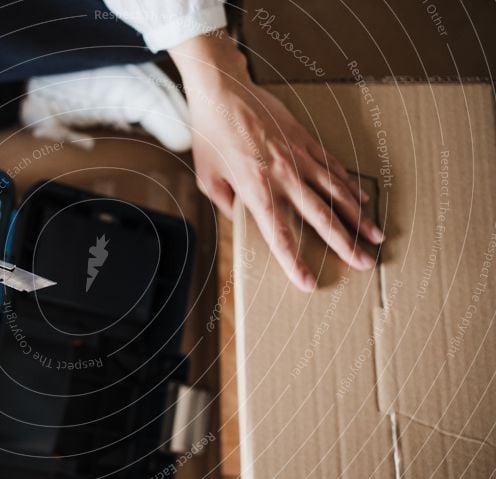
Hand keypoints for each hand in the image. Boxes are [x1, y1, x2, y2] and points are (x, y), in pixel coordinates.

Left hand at [170, 35, 382, 291]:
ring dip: (358, 217)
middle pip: (320, 218)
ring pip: (335, 193)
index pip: (280, 236)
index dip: (295, 262)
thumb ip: (226, 203)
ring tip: (375, 236)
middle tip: (364, 262)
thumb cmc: (210, 135)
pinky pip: (332, 167)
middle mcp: (284, 178)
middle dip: (344, 243)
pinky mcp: (305, 140)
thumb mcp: (208, 177)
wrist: (222, 91)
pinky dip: (348, 184)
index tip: (309, 282)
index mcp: (256, 192)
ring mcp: (298, 157)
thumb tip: (242, 219)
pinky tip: (361, 198)